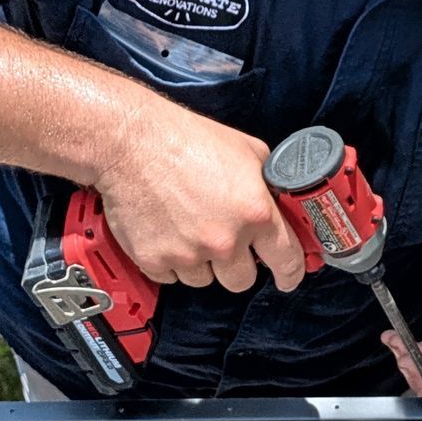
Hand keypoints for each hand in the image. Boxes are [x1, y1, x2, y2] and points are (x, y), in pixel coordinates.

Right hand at [96, 96, 304, 292]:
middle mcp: (224, 240)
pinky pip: (170, 276)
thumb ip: (268, 184)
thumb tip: (278, 204)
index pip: (286, 261)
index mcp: (254, 213)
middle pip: (241, 280)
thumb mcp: (246, 150)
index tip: (287, 278)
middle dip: (236, 265)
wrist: (131, 142)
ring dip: (200, 262)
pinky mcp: (155, 261)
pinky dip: (169, 260)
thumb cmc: (185, 139)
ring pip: (204, 280)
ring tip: (187, 227)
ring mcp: (188, 254)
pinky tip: (166, 231)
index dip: (290, 273)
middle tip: (223, 241)